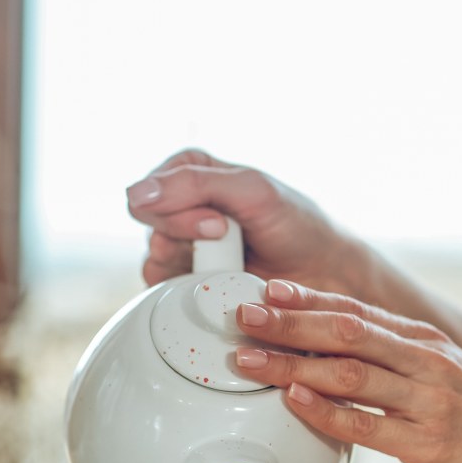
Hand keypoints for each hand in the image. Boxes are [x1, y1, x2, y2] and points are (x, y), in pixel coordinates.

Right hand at [126, 149, 369, 295]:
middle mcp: (183, 206)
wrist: (324, 272)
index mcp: (192, 172)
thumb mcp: (252, 191)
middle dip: (184, 235)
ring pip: (153, 258)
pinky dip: (184, 290)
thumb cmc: (296, 224)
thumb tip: (137, 194)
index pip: (148, 191)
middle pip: (146, 224)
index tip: (218, 222)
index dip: (175, 211)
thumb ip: (195, 184)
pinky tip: (213, 286)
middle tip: (224, 239)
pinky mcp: (191, 279)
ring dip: (186, 265)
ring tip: (225, 265)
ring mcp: (186, 244)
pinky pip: (164, 288)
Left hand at [231, 279, 461, 462]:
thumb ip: (399, 359)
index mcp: (427, 341)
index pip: (357, 310)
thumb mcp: (447, 373)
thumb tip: (341, 352)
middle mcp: (426, 362)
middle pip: (346, 331)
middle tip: (242, 314)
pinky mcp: (426, 443)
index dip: (308, 298)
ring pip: (348, 373)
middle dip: (288, 321)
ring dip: (292, 363)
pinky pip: (365, 424)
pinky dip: (325, 411)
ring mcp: (426, 401)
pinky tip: (295, 400)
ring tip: (250, 358)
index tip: (267, 289)